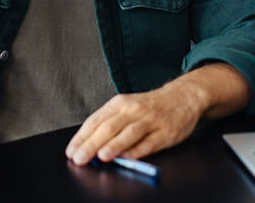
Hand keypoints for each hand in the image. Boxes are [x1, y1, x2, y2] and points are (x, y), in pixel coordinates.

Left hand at [64, 64, 251, 165]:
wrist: (183, 96)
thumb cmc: (150, 106)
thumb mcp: (127, 107)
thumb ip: (110, 124)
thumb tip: (89, 145)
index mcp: (120, 103)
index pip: (96, 120)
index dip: (82, 136)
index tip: (71, 150)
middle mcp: (133, 110)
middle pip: (109, 127)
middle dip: (92, 144)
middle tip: (80, 157)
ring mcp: (150, 120)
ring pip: (129, 133)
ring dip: (114, 145)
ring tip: (102, 156)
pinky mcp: (165, 132)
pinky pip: (149, 143)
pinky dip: (137, 151)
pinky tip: (127, 158)